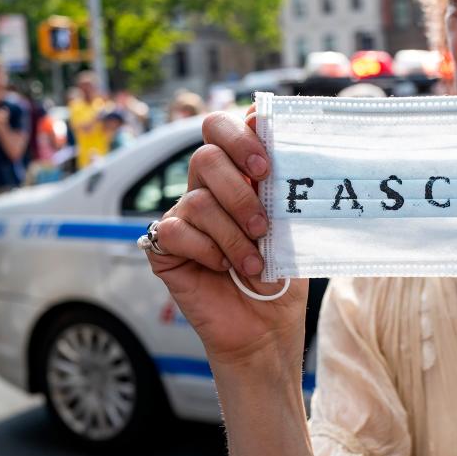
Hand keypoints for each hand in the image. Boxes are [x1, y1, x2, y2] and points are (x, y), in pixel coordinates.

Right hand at [144, 110, 307, 370]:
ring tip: (254, 263)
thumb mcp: (292, 229)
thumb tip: (289, 153)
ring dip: (233, 235)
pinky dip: (207, 251)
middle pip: (206, 155)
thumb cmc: (281, 276)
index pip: (224, 129)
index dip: (240, 134)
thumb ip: (283, 191)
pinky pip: (177, 231)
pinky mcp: (164, 245)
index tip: (265, 165)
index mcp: (238, 175)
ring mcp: (184, 215)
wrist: (266, 327)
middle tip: (263, 220)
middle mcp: (207, 188)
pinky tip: (222, 268)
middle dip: (239, 189)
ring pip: (198, 200)